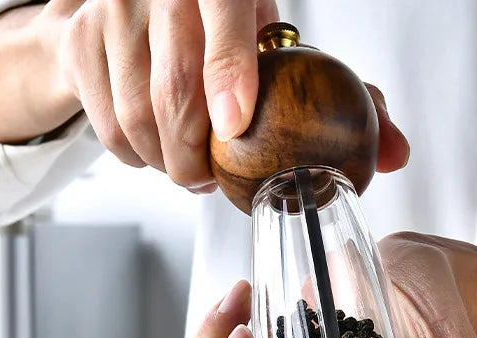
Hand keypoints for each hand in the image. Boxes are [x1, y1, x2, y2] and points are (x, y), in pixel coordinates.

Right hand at [43, 0, 407, 189]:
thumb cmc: (229, 25)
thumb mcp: (285, 45)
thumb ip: (345, 94)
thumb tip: (397, 153)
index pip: (226, 16)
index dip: (228, 74)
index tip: (234, 127)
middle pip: (173, 90)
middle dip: (197, 158)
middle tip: (212, 181)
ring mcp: (112, 12)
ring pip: (136, 117)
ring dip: (168, 166)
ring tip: (192, 173)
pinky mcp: (80, 41)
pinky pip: (107, 126)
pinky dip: (137, 157)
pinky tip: (159, 154)